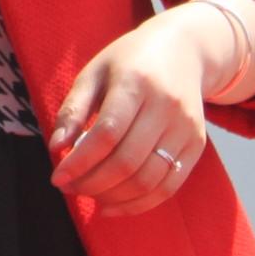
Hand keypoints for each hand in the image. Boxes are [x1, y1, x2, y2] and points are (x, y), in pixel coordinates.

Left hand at [50, 11, 213, 216]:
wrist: (184, 50)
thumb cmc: (129, 62)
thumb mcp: (94, 72)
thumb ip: (73, 109)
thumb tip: (56, 148)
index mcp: (136, 82)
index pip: (107, 134)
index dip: (80, 163)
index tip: (57, 178)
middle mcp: (166, 106)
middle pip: (127, 162)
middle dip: (92, 184)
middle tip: (70, 189)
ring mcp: (186, 127)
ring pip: (149, 180)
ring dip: (114, 197)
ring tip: (89, 195)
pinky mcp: (197, 144)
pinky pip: (169, 186)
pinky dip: (140, 204)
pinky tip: (114, 205)